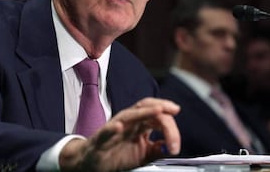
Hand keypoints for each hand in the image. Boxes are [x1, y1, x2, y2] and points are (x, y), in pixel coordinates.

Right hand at [59, 98, 180, 171]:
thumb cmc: (117, 155)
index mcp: (138, 123)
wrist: (94, 162)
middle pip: (146, 108)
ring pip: (129, 115)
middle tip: (174, 112)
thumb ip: (157, 149)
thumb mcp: (144, 154)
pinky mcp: (101, 139)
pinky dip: (112, 129)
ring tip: (158, 110)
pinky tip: (119, 127)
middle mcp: (127, 122)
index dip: (170, 125)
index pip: (157, 115)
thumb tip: (171, 146)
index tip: (176, 145)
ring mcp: (114, 128)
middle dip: (161, 109)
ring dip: (144, 112)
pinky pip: (106, 132)